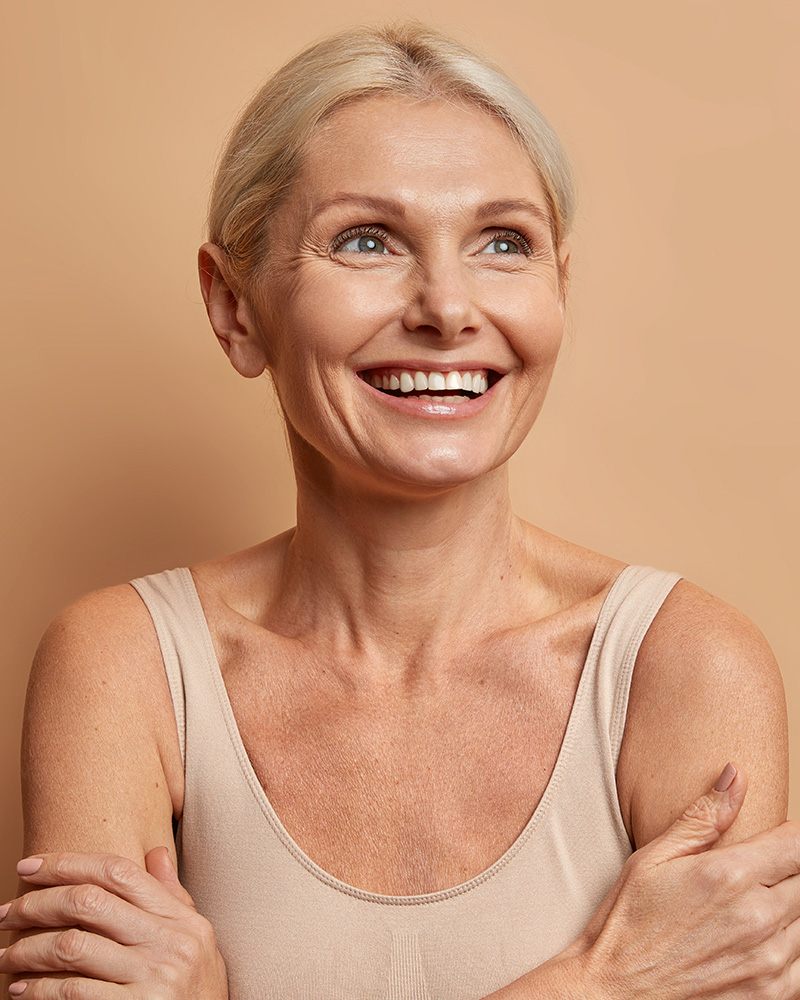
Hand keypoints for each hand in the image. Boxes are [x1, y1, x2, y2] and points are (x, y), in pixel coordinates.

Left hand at [0, 848, 227, 998]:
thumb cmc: (198, 993)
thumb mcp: (196, 941)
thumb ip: (172, 897)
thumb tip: (154, 852)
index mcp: (181, 919)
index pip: (118, 872)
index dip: (68, 863)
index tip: (30, 866)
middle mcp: (168, 942)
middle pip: (89, 902)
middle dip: (37, 904)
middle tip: (5, 913)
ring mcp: (151, 979)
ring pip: (72, 946)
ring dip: (28, 949)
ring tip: (7, 954)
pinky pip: (72, 992)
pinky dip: (38, 989)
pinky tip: (21, 988)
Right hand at [574, 765, 799, 998]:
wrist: (614, 994)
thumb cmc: (628, 923)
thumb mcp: (652, 859)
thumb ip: (702, 818)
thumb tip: (736, 775)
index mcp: (729, 875)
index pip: (796, 843)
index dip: (790, 837)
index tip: (775, 840)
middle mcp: (758, 917)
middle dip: (787, 871)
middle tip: (756, 875)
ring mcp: (770, 962)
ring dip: (790, 910)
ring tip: (753, 908)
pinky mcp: (772, 996)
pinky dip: (791, 948)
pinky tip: (760, 942)